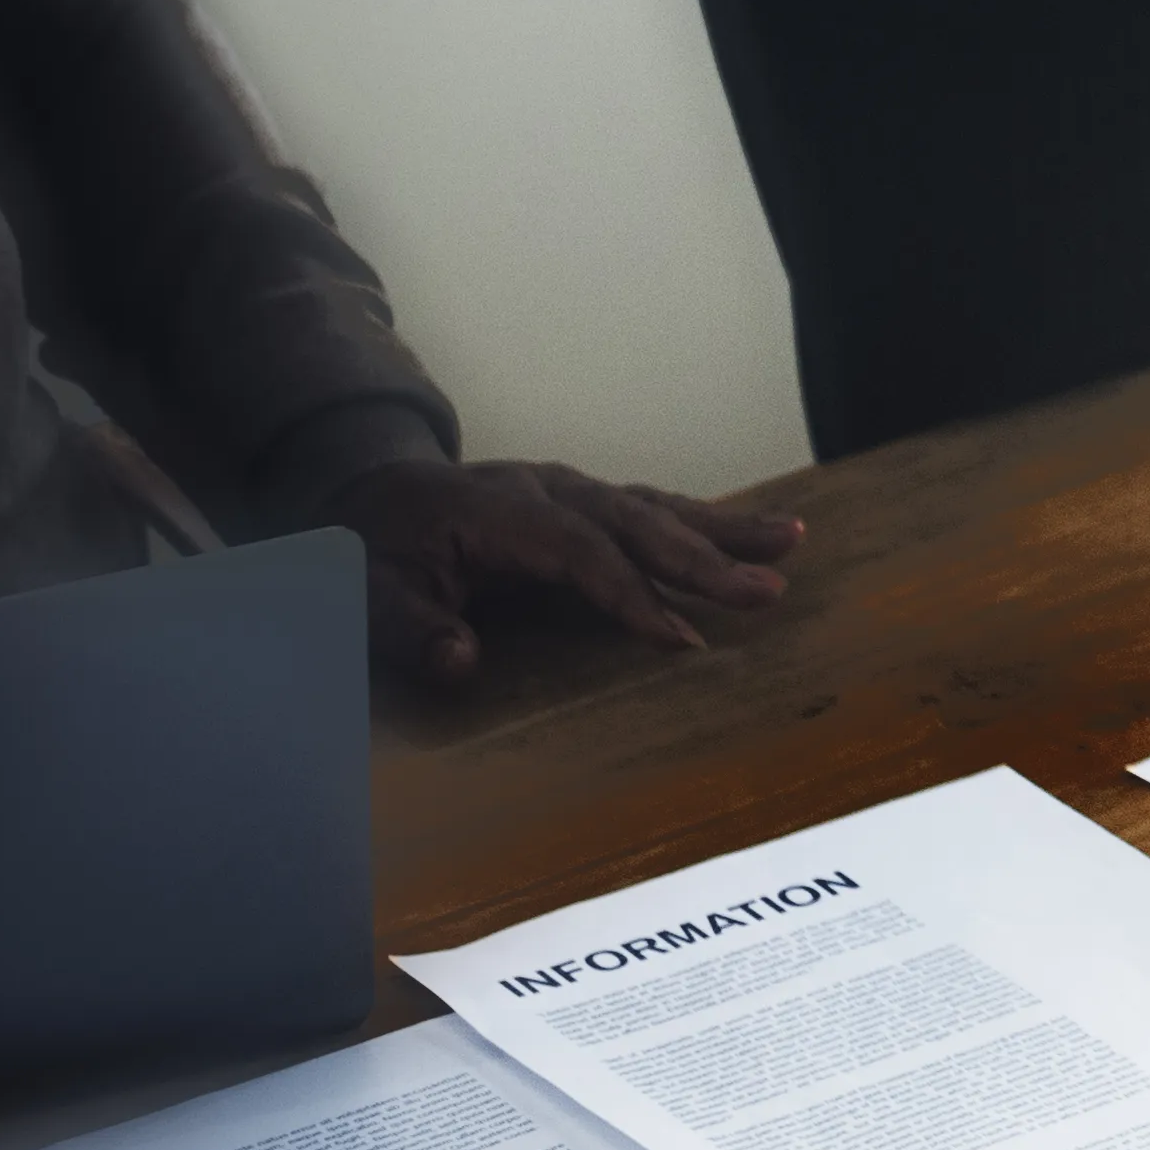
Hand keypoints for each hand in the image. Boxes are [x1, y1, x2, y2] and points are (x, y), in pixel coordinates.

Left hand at [323, 459, 800, 683]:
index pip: (576, 549)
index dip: (629, 594)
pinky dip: (703, 520)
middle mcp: (539, 487)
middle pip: (632, 519)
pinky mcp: (579, 499)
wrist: (358, 497)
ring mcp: (564, 487)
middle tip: (764, 592)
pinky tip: (756, 532)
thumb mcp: (363, 596)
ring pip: (652, 505)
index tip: (681, 640)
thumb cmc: (368, 554)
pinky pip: (648, 506)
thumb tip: (461, 662)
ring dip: (722, 526)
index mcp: (491, 509)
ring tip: (791, 540)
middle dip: (702, 557)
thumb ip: (407, 630)